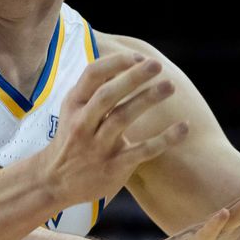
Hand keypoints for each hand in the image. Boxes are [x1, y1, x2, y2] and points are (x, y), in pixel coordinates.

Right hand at [39, 53, 187, 205]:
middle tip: (157, 65)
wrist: (56, 182)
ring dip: (147, 99)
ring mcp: (98, 146)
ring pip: (122, 118)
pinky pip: (142, 150)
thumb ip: (93, 88)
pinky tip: (183, 127)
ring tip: (170, 86)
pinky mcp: (114, 166)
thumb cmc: (72, 138)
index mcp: (74, 105)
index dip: (115, 63)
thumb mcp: (73, 110)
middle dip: (133, 77)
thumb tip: (122, 61)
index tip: (138, 57)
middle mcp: (83, 123)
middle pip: (107, 95)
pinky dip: (165, 139)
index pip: (91, 75)